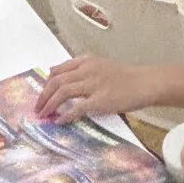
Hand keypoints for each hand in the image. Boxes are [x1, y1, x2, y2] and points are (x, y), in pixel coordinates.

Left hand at [35, 56, 152, 121]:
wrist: (145, 82)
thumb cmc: (124, 77)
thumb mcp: (99, 65)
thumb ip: (78, 68)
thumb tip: (53, 71)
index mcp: (86, 61)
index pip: (58, 71)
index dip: (46, 84)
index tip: (42, 95)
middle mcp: (87, 70)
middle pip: (57, 81)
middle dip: (43, 96)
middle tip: (37, 108)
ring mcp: (94, 84)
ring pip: (63, 92)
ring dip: (50, 104)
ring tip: (44, 115)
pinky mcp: (101, 99)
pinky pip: (78, 107)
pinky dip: (66, 114)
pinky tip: (60, 121)